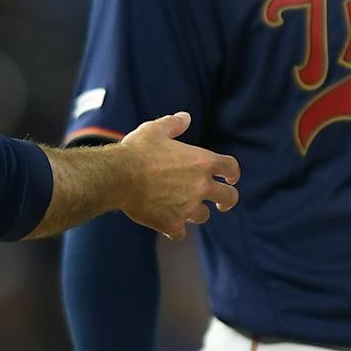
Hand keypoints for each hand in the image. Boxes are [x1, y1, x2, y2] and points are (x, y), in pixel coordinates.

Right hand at [117, 112, 239, 239]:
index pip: (231, 167)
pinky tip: (166, 223)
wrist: (117, 176)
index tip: (231, 178)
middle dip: (227, 200)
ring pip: (203, 216)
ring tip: (184, 208)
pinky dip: (174, 229)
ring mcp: (187, 208)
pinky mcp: (171, 224)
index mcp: (202, 161)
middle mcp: (200, 186)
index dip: (232, 173)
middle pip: (229, 197)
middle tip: (222, 203)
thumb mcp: (155, 130)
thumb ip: (174, 124)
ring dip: (196, 213)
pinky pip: (180, 233)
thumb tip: (186, 117)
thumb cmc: (137, 150)